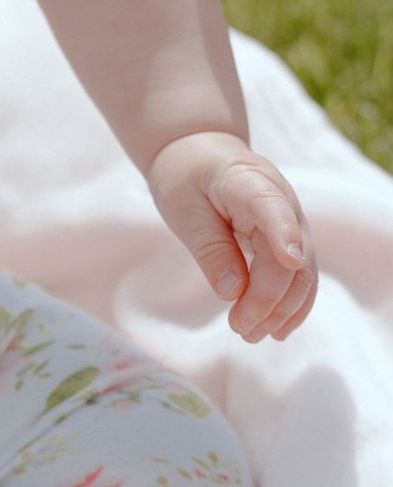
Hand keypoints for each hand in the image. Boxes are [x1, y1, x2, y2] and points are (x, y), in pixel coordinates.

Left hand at [145, 130, 317, 342]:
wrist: (199, 151)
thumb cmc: (186, 176)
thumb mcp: (183, 208)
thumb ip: (210, 248)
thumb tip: (233, 293)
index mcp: (248, 182)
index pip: (273, 207)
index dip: (283, 232)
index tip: (289, 260)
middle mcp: (282, 201)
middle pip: (290, 257)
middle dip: (270, 299)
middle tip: (240, 329)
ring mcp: (292, 221)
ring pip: (302, 273)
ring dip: (282, 309)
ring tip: (251, 334)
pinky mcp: (290, 239)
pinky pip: (298, 276)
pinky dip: (289, 304)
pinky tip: (274, 328)